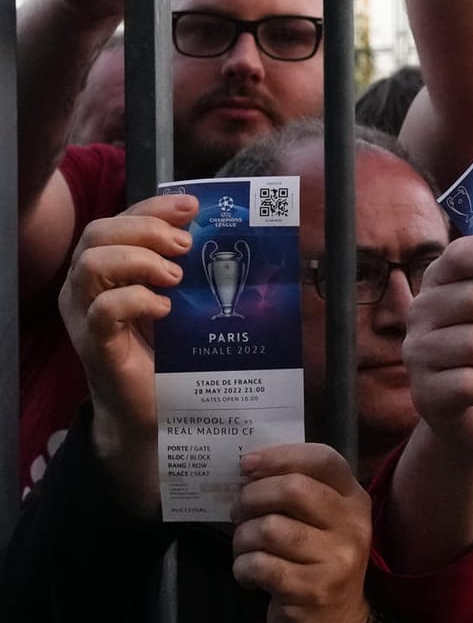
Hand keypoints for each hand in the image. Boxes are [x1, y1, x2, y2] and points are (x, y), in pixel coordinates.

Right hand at [59, 193, 196, 517]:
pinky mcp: (96, 346)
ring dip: (138, 261)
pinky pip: (103, 310)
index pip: (120, 220)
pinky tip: (165, 309)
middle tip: (185, 246)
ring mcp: (86, 316)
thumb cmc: (173, 354)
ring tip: (175, 277)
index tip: (192, 208)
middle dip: (145, 228)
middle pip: (99, 233)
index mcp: (110, 269)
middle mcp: (88, 287)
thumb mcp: (186, 303)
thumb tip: (237, 237)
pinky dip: (135, 300)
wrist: (159, 414)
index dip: (153, 207)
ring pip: (91, 264)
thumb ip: (194, 271)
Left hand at [231, 444, 373, 622]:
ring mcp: (336, 559)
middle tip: (237, 513)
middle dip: (251, 498)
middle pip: (291, 490)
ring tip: (244, 550)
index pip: (324, 459)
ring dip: (242, 539)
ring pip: (269, 529)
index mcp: (354, 500)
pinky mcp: (311, 590)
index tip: (246, 465)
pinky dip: (243, 568)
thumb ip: (298, 495)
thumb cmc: (319, 566)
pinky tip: (249, 576)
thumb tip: (247, 472)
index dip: (281, 456)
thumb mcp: (323, 524)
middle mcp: (352, 525)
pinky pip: (260, 565)